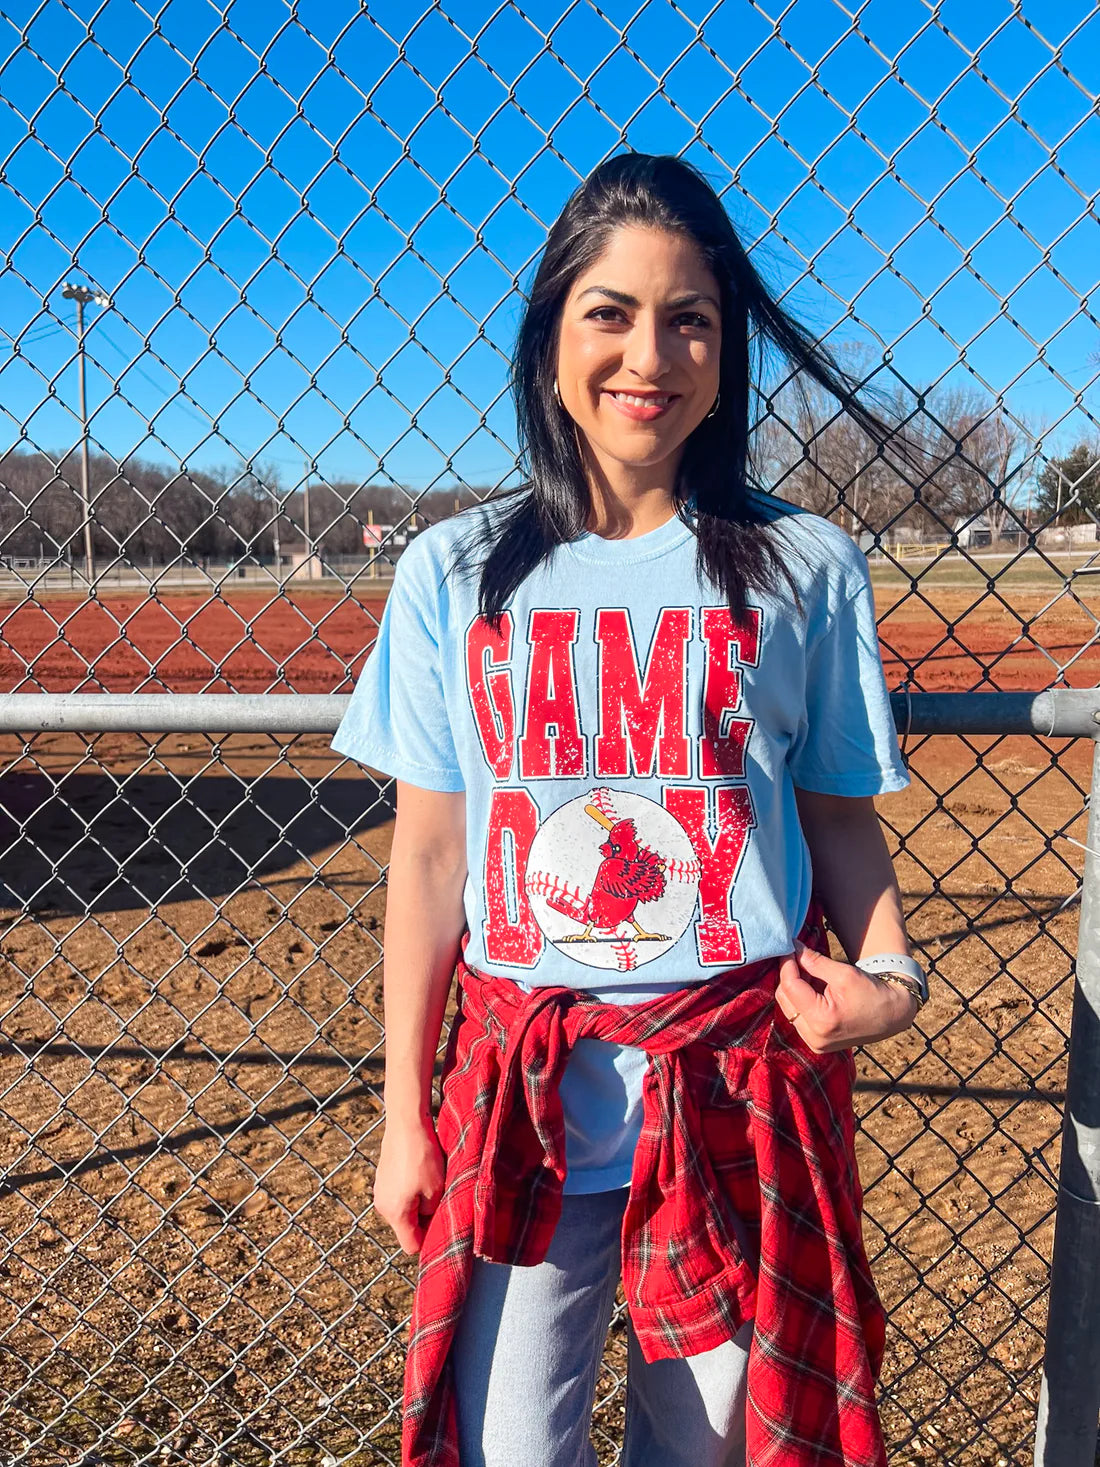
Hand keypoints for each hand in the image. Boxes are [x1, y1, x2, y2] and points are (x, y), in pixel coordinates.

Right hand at [373, 1113, 445, 1254]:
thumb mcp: (436, 1190)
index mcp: (395, 1214)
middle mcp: (382, 1206)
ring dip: (417, 1203)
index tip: (441, 1226)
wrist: (406, 1124)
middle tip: (439, 1200)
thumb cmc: (422, 1157)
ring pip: (403, 1210)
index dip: (428, 1241)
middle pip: (406, 1228)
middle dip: (423, 1220)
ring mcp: (380, 1191)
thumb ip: (432, 1214)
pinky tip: (420, 1172)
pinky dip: (410, 1190)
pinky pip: (398, 1194)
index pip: (411, 1246)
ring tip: (430, 1182)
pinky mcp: (382, 1178)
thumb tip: (428, 1220)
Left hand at [775, 940, 918, 1053]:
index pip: (790, 987)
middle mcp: (815, 1037)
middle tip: (797, 956)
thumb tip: (793, 947)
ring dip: (794, 987)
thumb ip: (813, 961)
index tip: (789, 947)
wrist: (893, 1014)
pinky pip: (798, 1017)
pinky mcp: (817, 1043)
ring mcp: (815, 1043)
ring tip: (807, 970)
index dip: (787, 964)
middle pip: (785, 999)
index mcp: (822, 1020)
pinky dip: (801, 1000)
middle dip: (789, 975)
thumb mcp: (843, 973)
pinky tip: (811, 986)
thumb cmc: (872, 992)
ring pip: (789, 1008)